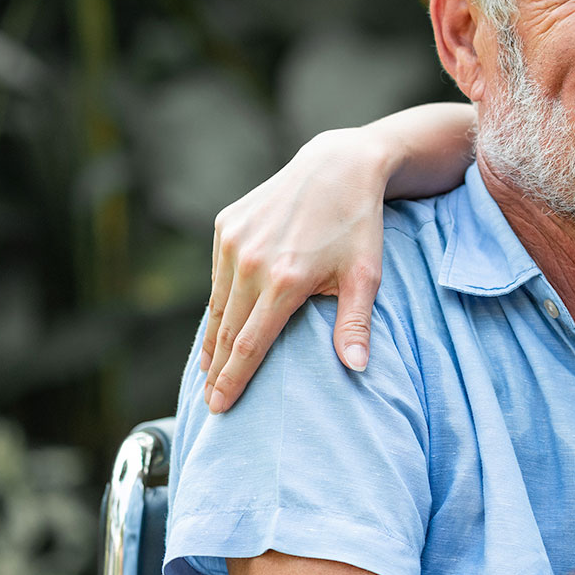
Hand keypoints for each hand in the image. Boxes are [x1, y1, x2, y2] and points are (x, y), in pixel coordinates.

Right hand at [202, 128, 391, 411]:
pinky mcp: (225, 225)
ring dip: (212, 340)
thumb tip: (357, 368)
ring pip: (217, 303)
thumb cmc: (358, 226)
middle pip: (226, 331)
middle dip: (216, 370)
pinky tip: (219, 324)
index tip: (219, 407)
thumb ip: (356, 324)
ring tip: (209, 371)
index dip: (233, 380)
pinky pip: (217, 275)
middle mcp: (251, 262)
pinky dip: (217, 302)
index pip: (250, 345)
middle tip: (209, 400)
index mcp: (285, 281)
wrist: (338, 167)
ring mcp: (233, 242)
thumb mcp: (366, 276)